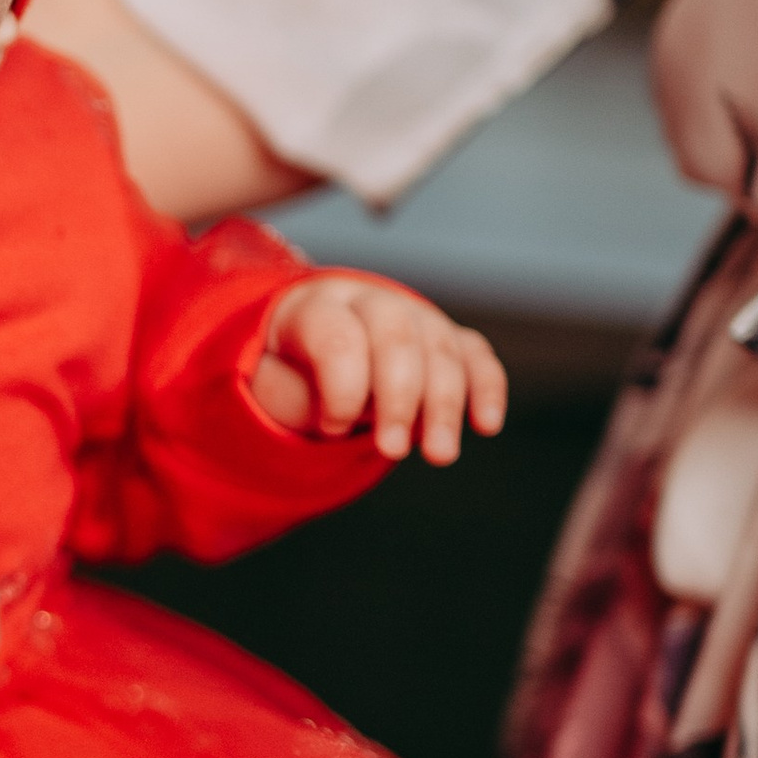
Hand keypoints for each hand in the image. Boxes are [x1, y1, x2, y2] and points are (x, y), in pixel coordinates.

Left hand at [252, 275, 505, 463]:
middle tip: (391, 451)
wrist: (311, 349)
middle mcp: (369, 301)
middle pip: (395, 336)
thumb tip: (344, 416)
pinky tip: (486, 425)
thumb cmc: (288, 372)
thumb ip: (299, 396)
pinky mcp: (445, 337)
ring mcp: (412, 315)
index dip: (340, 387)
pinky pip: (474, 355)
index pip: (337, 335)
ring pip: (440, 347)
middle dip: (399, 396)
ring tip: (438, 456)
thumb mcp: (271, 384)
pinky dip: (486, 388)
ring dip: (445, 404)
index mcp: (315, 306)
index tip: (332, 431)